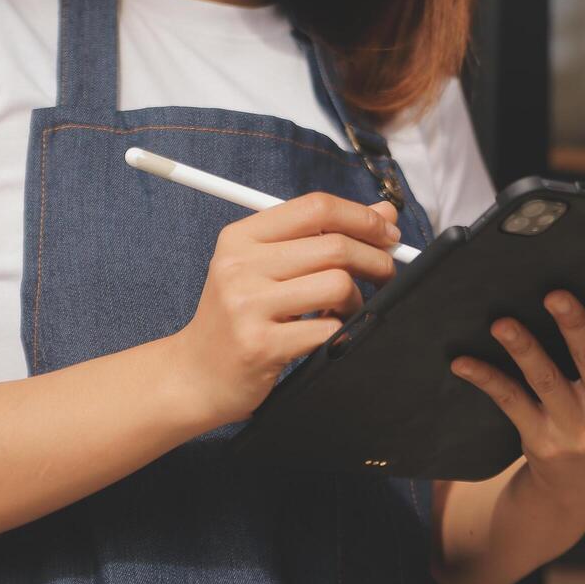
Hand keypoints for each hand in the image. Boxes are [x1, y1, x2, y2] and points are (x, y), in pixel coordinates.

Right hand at [170, 192, 400, 424]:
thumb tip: (384, 212)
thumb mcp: (269, 267)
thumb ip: (323, 235)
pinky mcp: (261, 345)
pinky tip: (328, 333)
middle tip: (386, 275)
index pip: (316, 208)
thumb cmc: (241, 316)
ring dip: (358, 300)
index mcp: (241, 237)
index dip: (363, 218)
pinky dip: (341, 331)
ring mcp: (248, 306)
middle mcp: (240, 265)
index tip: (388, 234)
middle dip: (375, 260)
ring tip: (347, 310)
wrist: (197, 375)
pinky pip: (328, 329)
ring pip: (337, 285)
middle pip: (334, 246)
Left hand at [449, 259, 584, 511]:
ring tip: (502, 324)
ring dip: (523, 349)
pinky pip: (511, 402)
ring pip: (546, 380)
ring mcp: (577, 429)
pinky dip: (486, 380)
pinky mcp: (541, 441)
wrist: (580, 488)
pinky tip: (463, 362)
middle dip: (574, 324)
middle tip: (555, 294)